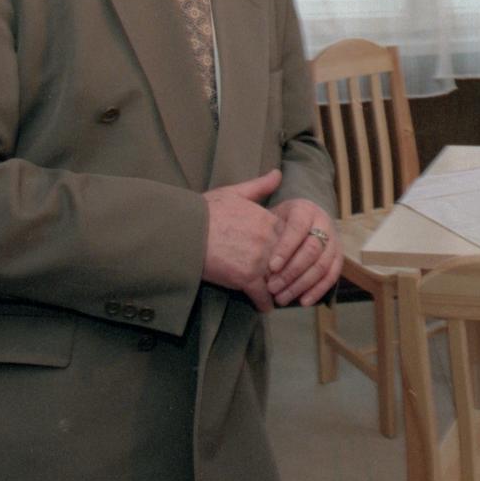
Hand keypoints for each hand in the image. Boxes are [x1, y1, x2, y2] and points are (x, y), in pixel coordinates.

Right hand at [202, 170, 282, 311]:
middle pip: (289, 260)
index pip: (292, 238)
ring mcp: (259, 260)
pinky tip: (265, 307)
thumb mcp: (235, 192)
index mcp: (268, 220)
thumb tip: (278, 173)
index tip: (293, 257)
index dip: (292, 249)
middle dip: (291, 272)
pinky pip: (263, 295)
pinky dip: (265, 303)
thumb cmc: (206, 211)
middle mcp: (268, 240)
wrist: (186, 231)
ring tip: (282, 297)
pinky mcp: (246, 278)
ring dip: (281, 290)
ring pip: (280, 279)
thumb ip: (260, 186)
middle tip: (293, 282)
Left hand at [265, 199, 341, 307]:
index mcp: (305, 209)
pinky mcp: (338, 257)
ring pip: (322, 265)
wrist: (296, 222)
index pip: (298, 228)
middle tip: (272, 288)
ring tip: (281, 298)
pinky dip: (318, 290)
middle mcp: (323, 222)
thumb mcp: (268, 215)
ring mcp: (334, 240)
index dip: (286, 248)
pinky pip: (332, 276)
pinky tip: (303, 301)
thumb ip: (260, 224)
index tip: (271, 267)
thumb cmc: (275, 222)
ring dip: (302, 285)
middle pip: (312, 249)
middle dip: (292, 271)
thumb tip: (247, 236)